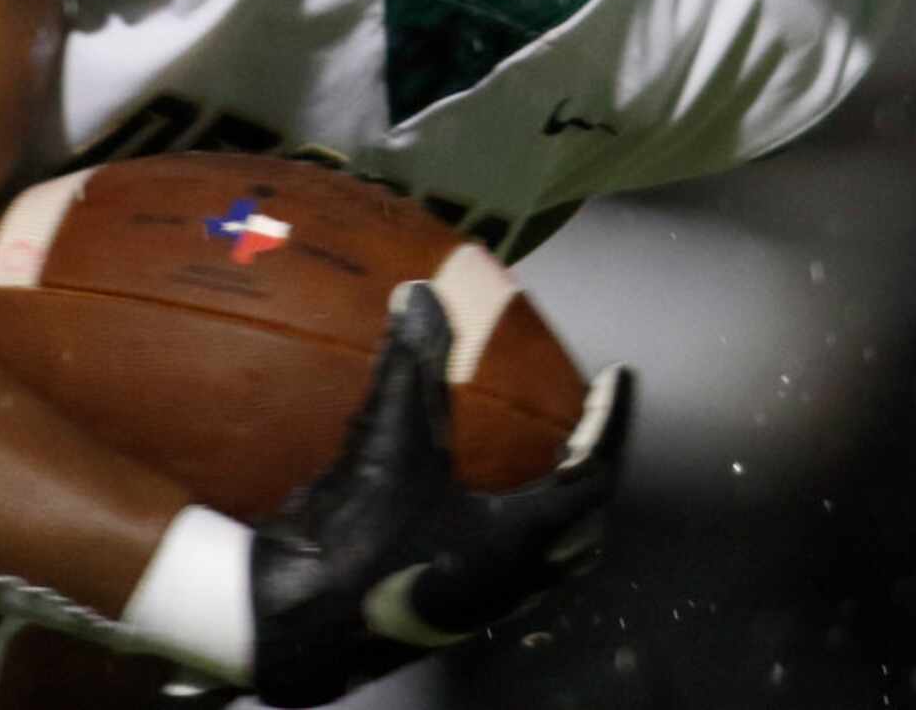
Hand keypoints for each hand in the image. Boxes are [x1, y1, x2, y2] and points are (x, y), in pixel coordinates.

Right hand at [248, 281, 630, 707]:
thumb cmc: (357, 538)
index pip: (595, 474)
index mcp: (521, 540)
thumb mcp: (390, 442)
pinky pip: (521, 570)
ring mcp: (488, 600)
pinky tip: (493, 500)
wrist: (297, 623)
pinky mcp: (456, 608)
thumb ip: (411, 366)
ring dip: (569, 507)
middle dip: (596, 468)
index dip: (610, 420)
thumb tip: (420, 292)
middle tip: (587, 419)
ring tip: (554, 458)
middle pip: (589, 526)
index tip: (618, 375)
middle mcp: (518, 577)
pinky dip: (531, 529)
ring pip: (559, 558)